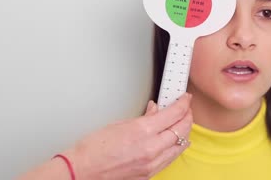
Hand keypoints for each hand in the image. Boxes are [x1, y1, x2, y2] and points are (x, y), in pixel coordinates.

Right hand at [62, 93, 192, 179]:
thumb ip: (143, 117)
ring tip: (184, 123)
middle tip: (187, 108)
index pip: (173, 114)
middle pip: (181, 129)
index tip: (185, 99)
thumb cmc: (93, 148)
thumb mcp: (119, 124)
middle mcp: (151, 148)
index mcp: (143, 131)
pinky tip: (178, 142)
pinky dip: (177, 148)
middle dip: (187, 116)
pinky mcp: (149, 174)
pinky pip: (170, 159)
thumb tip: (155, 111)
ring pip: (180, 146)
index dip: (183, 104)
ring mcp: (151, 163)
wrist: (82, 170)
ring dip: (185, 132)